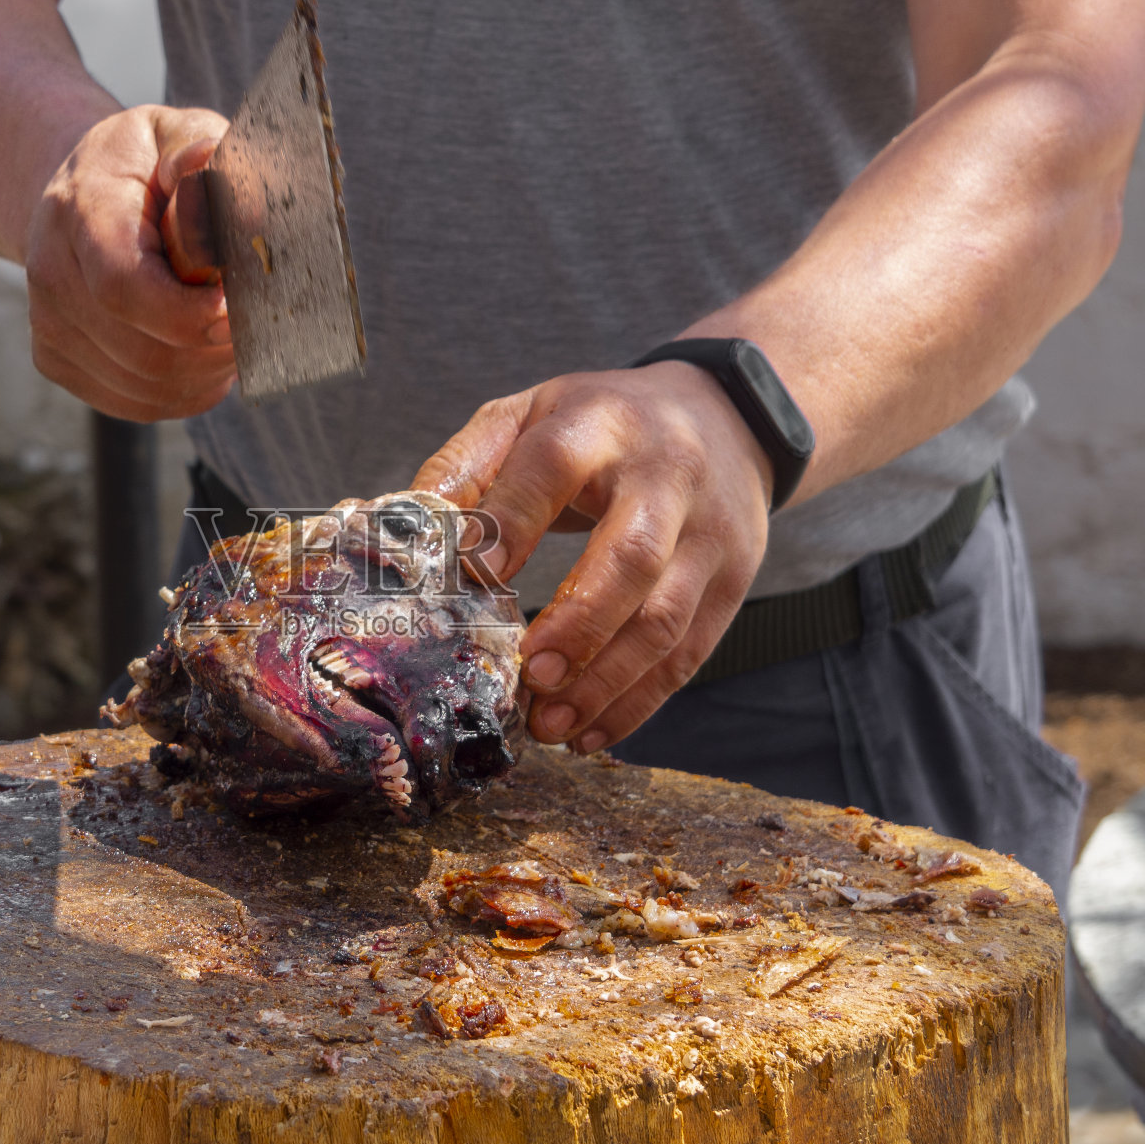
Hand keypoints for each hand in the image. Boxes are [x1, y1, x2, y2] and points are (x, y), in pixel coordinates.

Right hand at [24, 105, 235, 421]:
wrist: (77, 192)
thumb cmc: (143, 165)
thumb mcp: (174, 133)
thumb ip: (199, 147)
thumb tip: (210, 162)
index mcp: (79, 211)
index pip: (126, 288)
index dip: (191, 315)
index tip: (239, 308)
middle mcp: (51, 273)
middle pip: (147, 351)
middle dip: (214, 348)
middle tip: (253, 319)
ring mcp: (49, 325)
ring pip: (149, 386)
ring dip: (207, 371)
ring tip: (228, 329)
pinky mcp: (56, 361)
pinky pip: (139, 403)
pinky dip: (186, 390)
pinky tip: (200, 352)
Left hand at [413, 362, 775, 751]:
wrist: (728, 414)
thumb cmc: (602, 424)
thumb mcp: (531, 414)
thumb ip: (467, 466)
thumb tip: (410, 531)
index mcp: (598, 424)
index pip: (551, 470)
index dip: (510, 525)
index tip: (470, 583)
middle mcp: (665, 475)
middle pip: (629, 557)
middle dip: (576, 626)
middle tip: (527, 676)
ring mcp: (709, 531)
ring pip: (665, 618)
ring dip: (606, 682)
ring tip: (551, 724)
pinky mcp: (734, 578)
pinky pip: (691, 650)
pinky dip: (640, 700)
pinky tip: (593, 730)